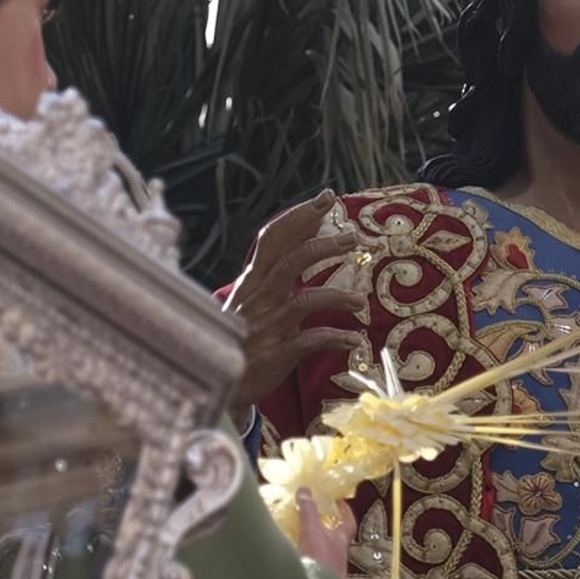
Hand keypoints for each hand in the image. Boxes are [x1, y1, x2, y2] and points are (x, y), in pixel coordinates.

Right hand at [223, 192, 362, 423]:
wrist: (220, 381)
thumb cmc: (243, 334)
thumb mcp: (255, 298)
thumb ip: (279, 271)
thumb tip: (309, 236)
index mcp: (253, 281)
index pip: (275, 238)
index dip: (300, 216)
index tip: (328, 197)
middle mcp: (259, 298)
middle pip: (291, 260)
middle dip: (323, 245)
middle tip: (354, 237)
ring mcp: (268, 326)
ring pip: (304, 301)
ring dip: (337, 297)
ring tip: (360, 302)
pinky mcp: (277, 354)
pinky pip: (311, 341)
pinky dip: (335, 338)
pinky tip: (354, 341)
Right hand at [295, 491, 353, 578]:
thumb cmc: (320, 561)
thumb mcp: (311, 531)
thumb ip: (308, 511)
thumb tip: (305, 490)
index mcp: (341, 540)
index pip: (348, 522)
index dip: (344, 510)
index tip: (338, 501)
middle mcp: (339, 555)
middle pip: (336, 537)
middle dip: (326, 527)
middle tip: (315, 517)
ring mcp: (330, 569)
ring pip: (325, 551)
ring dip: (315, 543)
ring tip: (301, 536)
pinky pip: (315, 564)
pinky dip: (307, 557)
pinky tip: (296, 556)